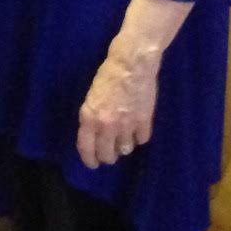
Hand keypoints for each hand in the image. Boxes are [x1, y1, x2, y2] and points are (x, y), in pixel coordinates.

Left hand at [75, 34, 159, 168]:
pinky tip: (137, 131)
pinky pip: (142, 140)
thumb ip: (92, 118)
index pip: (86, 148)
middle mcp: (106, 126)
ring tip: (123, 141)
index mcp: (89, 118)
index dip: (89, 160)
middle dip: (107, 157)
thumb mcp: (91, 98)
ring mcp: (127, 125)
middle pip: (107, 154)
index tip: (93, 164)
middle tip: (109, 155)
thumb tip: (96, 134)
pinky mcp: (144, 121)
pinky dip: (139, 137)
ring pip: (126, 149)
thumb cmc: (107, 76)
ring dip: (124, 147)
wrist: (131, 65)